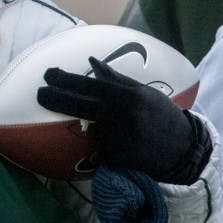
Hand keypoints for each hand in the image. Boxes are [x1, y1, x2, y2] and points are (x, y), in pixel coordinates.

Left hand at [37, 57, 210, 183]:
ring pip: (91, 128)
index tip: (48, 74)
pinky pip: (99, 147)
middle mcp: (120, 118)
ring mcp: (116, 140)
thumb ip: (115, 79)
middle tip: (40, 94)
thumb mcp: (142, 92)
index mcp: (128, 98)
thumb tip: (91, 62)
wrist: (182, 149)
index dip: (65, 80)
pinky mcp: (114, 160)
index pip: (89, 87)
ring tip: (124, 129)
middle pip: (78, 106)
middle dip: (55, 99)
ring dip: (94, 125)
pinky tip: (126, 145)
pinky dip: (105, 143)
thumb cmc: (160, 115)